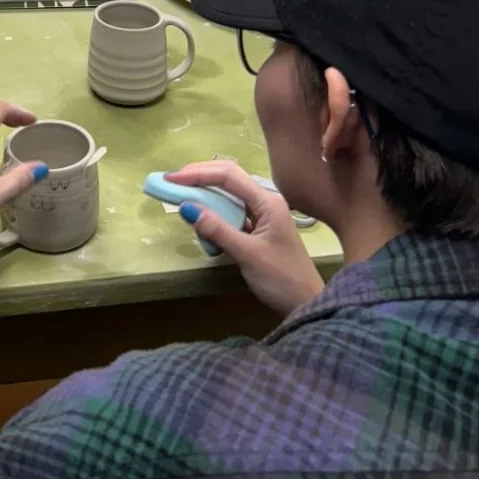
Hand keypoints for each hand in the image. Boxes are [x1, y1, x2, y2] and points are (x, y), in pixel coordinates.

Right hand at [165, 161, 323, 316]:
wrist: (307, 304)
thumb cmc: (281, 279)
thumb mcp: (248, 255)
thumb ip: (218, 230)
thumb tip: (186, 207)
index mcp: (267, 201)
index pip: (228, 176)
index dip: (198, 173)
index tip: (172, 178)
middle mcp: (265, 201)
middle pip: (229, 178)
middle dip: (199, 175)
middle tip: (172, 180)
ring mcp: (262, 215)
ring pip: (230, 193)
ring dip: (205, 191)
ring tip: (180, 192)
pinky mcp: (258, 229)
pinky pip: (232, 210)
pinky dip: (214, 209)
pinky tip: (200, 214)